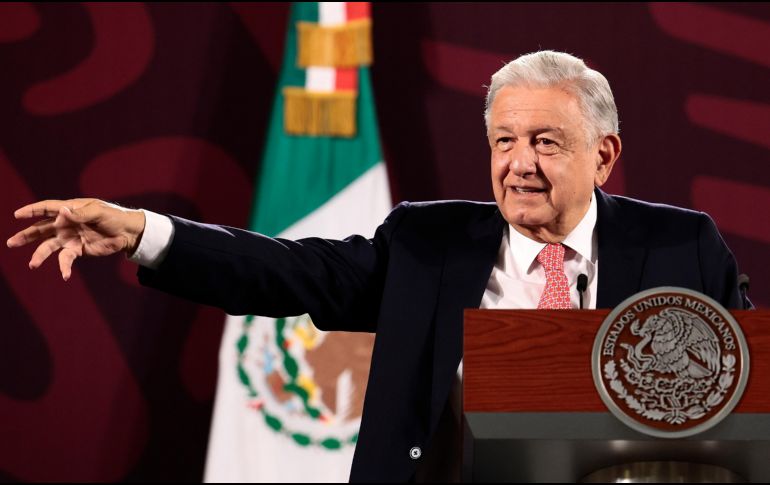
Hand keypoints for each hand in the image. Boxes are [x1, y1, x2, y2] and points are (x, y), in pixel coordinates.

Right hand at [6, 198, 145, 280]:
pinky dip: (63, 267)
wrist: (127, 233)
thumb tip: (62, 212)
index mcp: (69, 210)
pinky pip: (66, 259)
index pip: (46, 209)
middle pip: (41, 229)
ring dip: (39, 255)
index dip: (31, 211)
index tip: (17, 215)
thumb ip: (80, 213)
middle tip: (11, 242)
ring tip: (32, 264)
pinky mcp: (77, 250)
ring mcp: (69, 238)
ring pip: (48, 246)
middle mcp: (65, 224)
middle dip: (26, 235)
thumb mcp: (99, 212)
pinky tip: (64, 275)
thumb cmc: (113, 217)